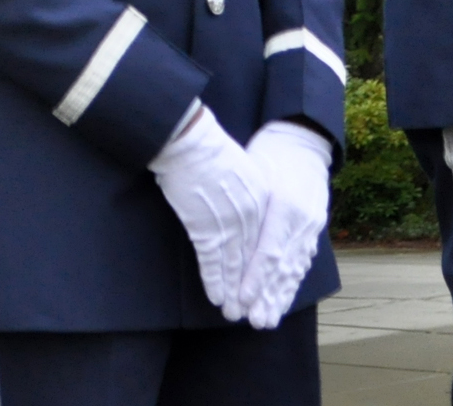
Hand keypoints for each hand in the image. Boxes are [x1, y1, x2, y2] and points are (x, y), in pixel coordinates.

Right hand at [148, 104, 269, 318]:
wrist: (189, 139)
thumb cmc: (208, 146)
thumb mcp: (240, 167)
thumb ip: (244, 190)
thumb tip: (242, 206)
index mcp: (262, 197)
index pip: (263, 239)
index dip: (261, 266)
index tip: (263, 285)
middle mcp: (251, 214)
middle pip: (252, 258)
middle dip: (250, 288)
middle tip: (251, 311)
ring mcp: (230, 223)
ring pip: (233, 265)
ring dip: (232, 292)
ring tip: (231, 313)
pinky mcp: (206, 227)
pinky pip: (211, 261)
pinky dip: (213, 281)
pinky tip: (215, 297)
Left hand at [237, 121, 332, 329]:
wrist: (302, 142)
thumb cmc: (269, 154)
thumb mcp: (253, 172)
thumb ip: (245, 206)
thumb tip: (225, 234)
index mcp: (286, 206)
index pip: (269, 250)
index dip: (255, 278)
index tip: (241, 298)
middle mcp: (302, 221)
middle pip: (283, 266)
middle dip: (266, 297)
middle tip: (252, 321)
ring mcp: (311, 228)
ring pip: (294, 269)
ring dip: (280, 298)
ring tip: (266, 321)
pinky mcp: (312, 230)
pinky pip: (301, 262)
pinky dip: (291, 284)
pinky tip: (283, 302)